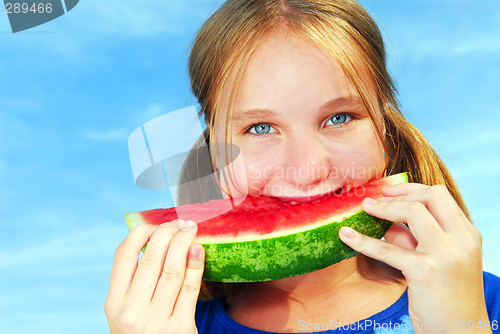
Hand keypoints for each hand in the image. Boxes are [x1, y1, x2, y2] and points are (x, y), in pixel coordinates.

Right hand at [104, 219, 204, 333]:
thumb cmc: (142, 333)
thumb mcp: (127, 313)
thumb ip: (134, 283)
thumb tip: (153, 240)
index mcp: (114, 303)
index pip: (123, 255)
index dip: (141, 233)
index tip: (155, 224)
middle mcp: (132, 310)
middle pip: (151, 258)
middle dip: (167, 232)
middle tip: (180, 222)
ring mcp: (156, 320)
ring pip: (172, 269)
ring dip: (184, 242)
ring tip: (191, 228)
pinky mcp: (180, 327)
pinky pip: (190, 287)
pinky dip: (195, 264)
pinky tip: (198, 249)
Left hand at [339, 183, 490, 333]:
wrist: (460, 333)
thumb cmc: (447, 298)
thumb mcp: (439, 261)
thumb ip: (415, 239)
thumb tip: (387, 223)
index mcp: (468, 235)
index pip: (440, 195)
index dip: (411, 189)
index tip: (389, 191)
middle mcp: (461, 240)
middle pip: (430, 196)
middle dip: (400, 194)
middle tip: (376, 201)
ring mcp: (445, 255)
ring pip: (412, 212)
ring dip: (384, 209)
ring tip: (364, 210)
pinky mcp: (424, 271)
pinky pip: (387, 248)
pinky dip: (362, 240)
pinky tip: (346, 235)